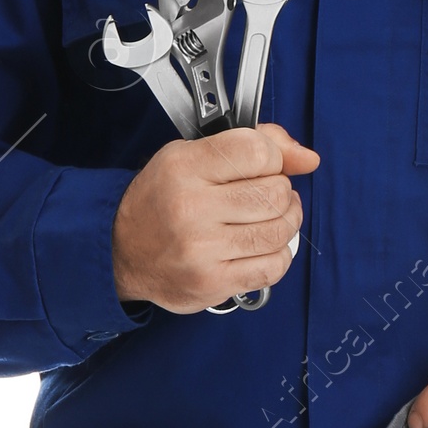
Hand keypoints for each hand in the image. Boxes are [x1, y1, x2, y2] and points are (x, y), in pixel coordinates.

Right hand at [112, 122, 318, 314]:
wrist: (119, 250)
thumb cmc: (162, 200)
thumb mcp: (192, 156)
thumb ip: (252, 145)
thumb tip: (308, 158)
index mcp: (184, 167)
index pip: (257, 151)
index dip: (274, 157)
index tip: (267, 165)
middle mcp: (191, 208)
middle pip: (274, 193)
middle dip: (281, 192)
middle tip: (268, 195)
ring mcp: (202, 250)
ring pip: (279, 231)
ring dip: (286, 222)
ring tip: (271, 219)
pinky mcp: (212, 282)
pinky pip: (272, 267)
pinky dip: (278, 255)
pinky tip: (263, 246)